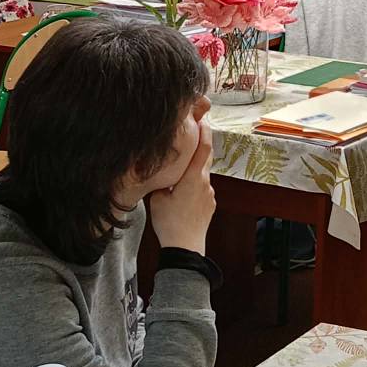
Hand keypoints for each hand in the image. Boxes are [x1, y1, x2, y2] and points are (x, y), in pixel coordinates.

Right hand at [149, 132, 214, 255]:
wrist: (185, 247)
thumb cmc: (169, 223)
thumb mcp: (156, 198)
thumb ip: (161, 181)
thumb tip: (158, 170)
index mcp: (192, 178)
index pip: (203, 148)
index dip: (205, 131)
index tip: (203, 119)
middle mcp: (205, 182)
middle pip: (206, 157)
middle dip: (201, 145)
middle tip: (192, 133)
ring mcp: (209, 193)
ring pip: (203, 173)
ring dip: (195, 167)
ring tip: (180, 168)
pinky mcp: (210, 203)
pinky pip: (203, 187)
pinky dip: (195, 183)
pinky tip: (183, 191)